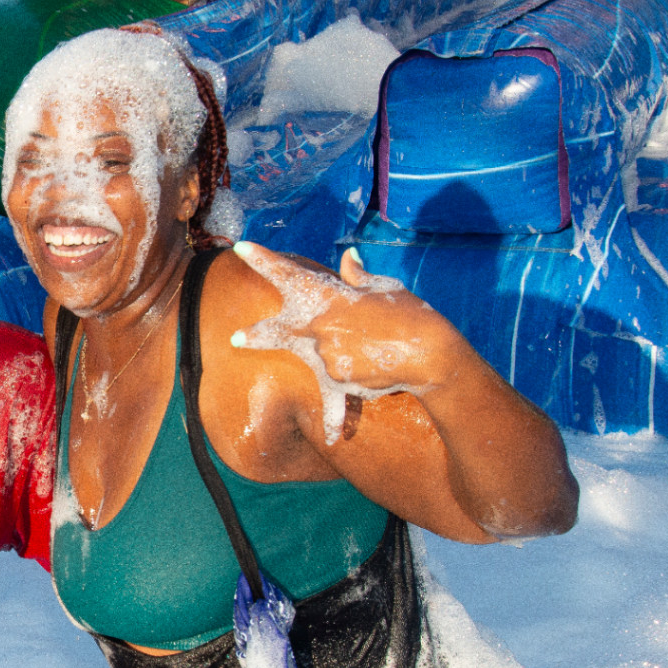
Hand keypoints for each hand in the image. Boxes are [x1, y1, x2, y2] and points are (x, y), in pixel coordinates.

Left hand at [229, 241, 459, 441]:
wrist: (431, 356)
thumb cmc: (411, 316)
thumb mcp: (385, 289)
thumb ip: (359, 277)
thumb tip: (348, 258)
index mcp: (330, 297)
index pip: (288, 274)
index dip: (263, 259)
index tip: (241, 247)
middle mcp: (319, 326)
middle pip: (277, 329)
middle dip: (256, 335)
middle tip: (237, 338)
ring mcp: (325, 355)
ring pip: (317, 355)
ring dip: (334, 355)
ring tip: (358, 355)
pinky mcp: (336, 379)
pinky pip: (334, 381)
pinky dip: (345, 388)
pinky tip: (342, 420)